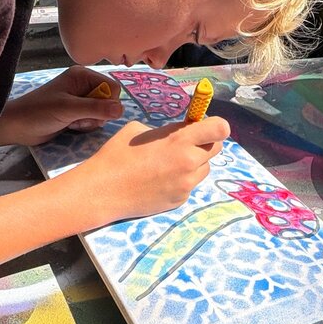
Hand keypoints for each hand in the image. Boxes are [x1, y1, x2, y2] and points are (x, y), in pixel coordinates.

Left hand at [0, 66, 123, 146]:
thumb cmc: (39, 112)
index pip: (112, 87)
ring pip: (102, 112)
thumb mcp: (68, 109)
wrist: (17, 127)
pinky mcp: (77, 112)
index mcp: (82, 75)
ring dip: (90, 121)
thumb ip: (95, 108)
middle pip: (108, 101)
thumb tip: (121, 109)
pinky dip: (85, 125)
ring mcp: (80, 99)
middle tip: (80, 119)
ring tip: (73, 122)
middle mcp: (84, 84)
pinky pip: (93, 120)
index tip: (94, 113)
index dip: (108, 103)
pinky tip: (71, 126)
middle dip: (97, 114)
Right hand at [73, 116, 230, 223]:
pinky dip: (182, 178)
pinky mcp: (180, 200)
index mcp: (179, 141)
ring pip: (205, 168)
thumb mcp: (140, 130)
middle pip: (217, 147)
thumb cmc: (116, 155)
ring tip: (170, 162)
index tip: (206, 124)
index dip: (216, 125)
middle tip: (187, 141)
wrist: (103, 191)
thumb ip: (166, 130)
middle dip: (206, 141)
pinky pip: (190, 184)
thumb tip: (180, 131)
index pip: (219, 129)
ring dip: (195, 161)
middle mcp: (189, 163)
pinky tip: (161, 178)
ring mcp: (186, 184)